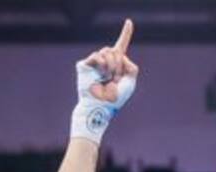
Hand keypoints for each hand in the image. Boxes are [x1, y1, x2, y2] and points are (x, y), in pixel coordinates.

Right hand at [72, 20, 137, 141]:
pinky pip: (97, 56)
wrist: (101, 106)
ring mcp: (94, 62)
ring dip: (112, 66)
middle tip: (115, 78)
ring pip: (107, 51)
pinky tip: (101, 75)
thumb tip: (120, 56)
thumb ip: (131, 66)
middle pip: (115, 49)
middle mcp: (105, 61)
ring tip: (108, 78)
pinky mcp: (85, 64)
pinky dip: (102, 65)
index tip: (129, 21)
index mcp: (116, 64)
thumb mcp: (130, 81)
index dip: (126, 33)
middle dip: (119, 65)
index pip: (121, 46)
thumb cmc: (116, 98)